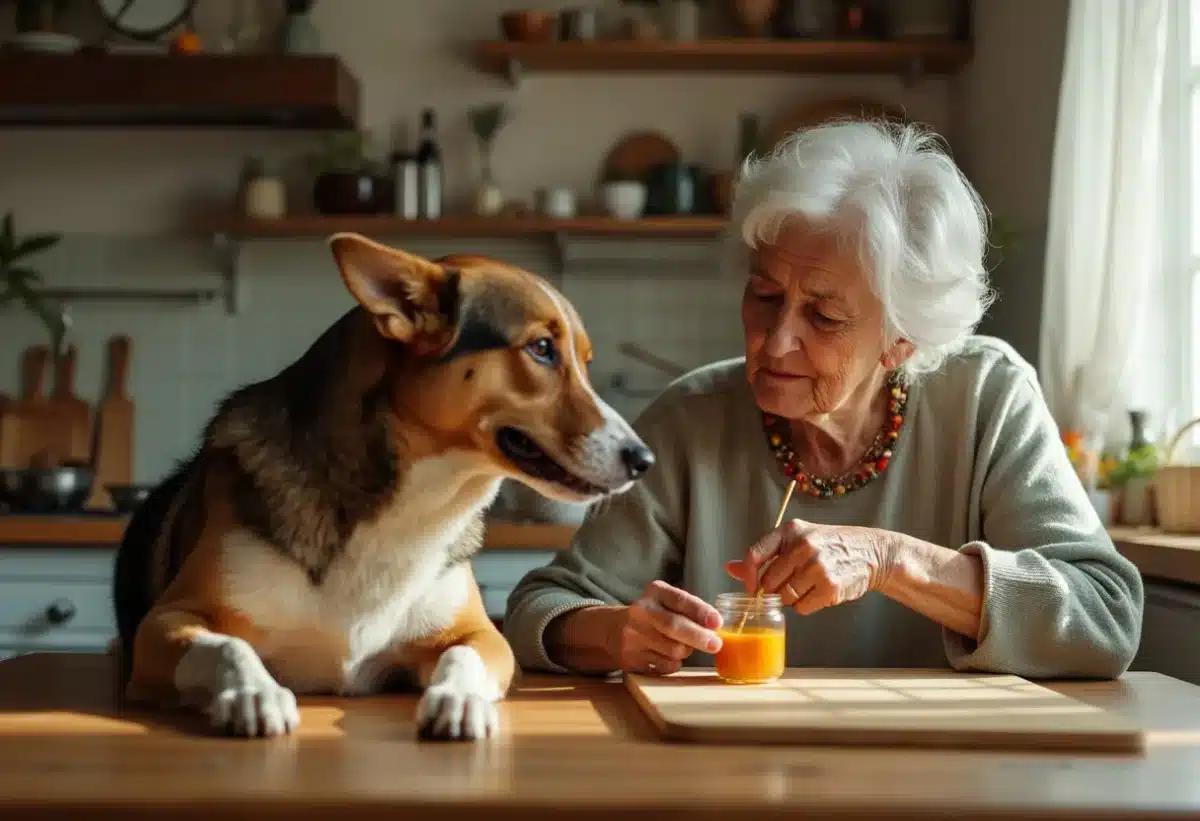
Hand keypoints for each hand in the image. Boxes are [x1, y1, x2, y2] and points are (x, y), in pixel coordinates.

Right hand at [619, 580, 723, 674]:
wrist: (612, 628)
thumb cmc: (652, 615)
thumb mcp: (666, 602)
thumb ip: (689, 610)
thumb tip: (715, 628)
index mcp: (655, 592)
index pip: (679, 600)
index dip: (700, 611)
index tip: (717, 622)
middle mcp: (640, 611)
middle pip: (674, 626)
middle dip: (699, 637)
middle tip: (716, 645)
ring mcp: (633, 636)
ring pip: (673, 650)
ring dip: (686, 651)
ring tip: (682, 645)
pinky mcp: (631, 658)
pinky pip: (664, 666)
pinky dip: (674, 663)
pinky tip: (668, 655)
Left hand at [726, 519, 894, 615]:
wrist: (871, 552)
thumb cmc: (829, 546)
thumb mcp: (796, 541)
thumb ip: (764, 555)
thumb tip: (730, 568)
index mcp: (789, 530)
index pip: (754, 555)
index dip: (748, 577)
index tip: (752, 588)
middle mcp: (802, 546)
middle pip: (769, 582)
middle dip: (774, 591)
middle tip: (790, 585)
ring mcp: (817, 566)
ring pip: (785, 597)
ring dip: (791, 599)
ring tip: (807, 587)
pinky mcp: (830, 587)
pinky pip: (802, 608)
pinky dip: (807, 606)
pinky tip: (818, 593)